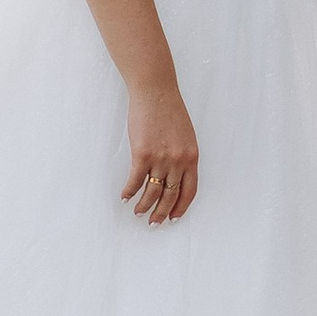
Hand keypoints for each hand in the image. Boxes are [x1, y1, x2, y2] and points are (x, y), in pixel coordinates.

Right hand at [123, 81, 198, 224]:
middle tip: (154, 223)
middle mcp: (178, 161)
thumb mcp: (186, 136)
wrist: (156, 93)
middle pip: (170, 196)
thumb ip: (182, 156)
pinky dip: (129, 192)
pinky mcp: (142, 154)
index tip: (173, 217)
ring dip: (144, 206)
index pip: (189, 191)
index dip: (181, 207)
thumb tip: (174, 177)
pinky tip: (125, 197)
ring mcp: (160, 158)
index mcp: (191, 157)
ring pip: (152, 192)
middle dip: (161, 213)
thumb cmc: (170, 111)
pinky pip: (135, 180)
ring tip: (138, 212)